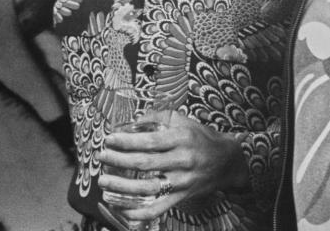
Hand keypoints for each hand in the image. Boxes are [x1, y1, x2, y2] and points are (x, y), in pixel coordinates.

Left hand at [96, 113, 249, 221]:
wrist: (227, 161)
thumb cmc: (201, 137)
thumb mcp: (183, 121)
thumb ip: (157, 117)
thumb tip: (130, 122)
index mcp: (181, 138)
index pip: (150, 141)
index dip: (127, 141)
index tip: (109, 139)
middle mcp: (182, 160)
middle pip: (144, 164)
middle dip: (118, 161)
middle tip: (101, 157)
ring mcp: (182, 181)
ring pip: (147, 188)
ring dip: (122, 187)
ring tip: (104, 182)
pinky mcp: (181, 197)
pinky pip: (158, 208)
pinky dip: (138, 212)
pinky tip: (121, 209)